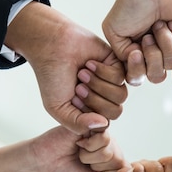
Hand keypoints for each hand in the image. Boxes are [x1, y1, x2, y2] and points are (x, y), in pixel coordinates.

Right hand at [4, 1, 118, 134]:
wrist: (51, 47)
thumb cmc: (52, 78)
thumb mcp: (58, 108)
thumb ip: (78, 124)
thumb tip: (103, 124)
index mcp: (90, 111)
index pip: (103, 124)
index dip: (89, 114)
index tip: (73, 100)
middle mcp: (103, 98)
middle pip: (115, 112)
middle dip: (95, 100)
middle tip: (78, 87)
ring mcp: (111, 82)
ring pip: (120, 95)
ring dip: (98, 85)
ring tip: (82, 74)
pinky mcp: (116, 65)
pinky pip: (120, 77)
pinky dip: (102, 71)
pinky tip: (89, 63)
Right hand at [30, 126, 130, 171]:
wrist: (44, 163)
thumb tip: (130, 171)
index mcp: (113, 164)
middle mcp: (111, 147)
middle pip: (118, 160)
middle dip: (97, 167)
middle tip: (82, 162)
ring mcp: (103, 134)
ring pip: (111, 149)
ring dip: (90, 156)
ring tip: (79, 152)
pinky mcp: (94, 123)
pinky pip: (104, 136)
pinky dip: (88, 145)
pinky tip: (78, 143)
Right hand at [114, 20, 171, 85]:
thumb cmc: (130, 4)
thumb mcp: (113, 31)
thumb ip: (119, 55)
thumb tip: (136, 66)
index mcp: (134, 56)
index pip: (136, 78)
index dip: (137, 68)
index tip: (135, 51)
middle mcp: (152, 55)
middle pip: (156, 76)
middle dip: (152, 56)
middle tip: (148, 35)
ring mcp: (169, 49)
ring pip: (171, 63)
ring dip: (164, 41)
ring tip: (159, 24)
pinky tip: (170, 23)